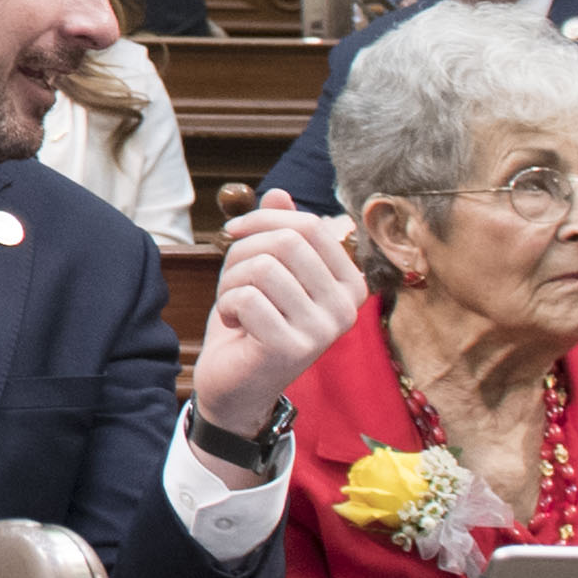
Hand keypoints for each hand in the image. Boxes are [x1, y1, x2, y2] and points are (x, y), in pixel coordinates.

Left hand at [197, 200, 369, 447]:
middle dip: (242, 252)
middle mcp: (346, 308)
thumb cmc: (252, 323)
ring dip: (231, 282)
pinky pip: (248, 298)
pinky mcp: (293, 348)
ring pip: (263, 268)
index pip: (309, 226)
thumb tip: (280, 192)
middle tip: (233, 281)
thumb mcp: (263, 272)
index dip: (261, 220)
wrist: (235, 385)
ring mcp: (324, 330)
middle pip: (285, 242)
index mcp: (349, 284)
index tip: (234, 233)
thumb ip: (276, 234)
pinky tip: (237, 326)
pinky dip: (227, 306)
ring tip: (236, 306)